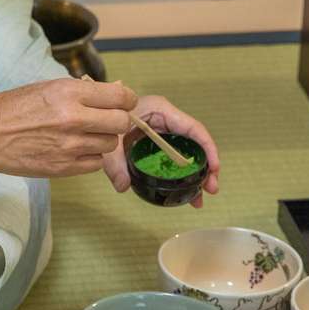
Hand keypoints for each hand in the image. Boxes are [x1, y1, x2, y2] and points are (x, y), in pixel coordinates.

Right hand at [0, 78, 137, 178]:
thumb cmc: (13, 107)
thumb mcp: (48, 87)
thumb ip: (82, 92)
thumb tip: (116, 93)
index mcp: (70, 93)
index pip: (120, 96)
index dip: (126, 99)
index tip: (122, 102)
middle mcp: (74, 119)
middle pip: (121, 122)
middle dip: (117, 120)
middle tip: (104, 120)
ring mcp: (70, 146)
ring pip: (110, 145)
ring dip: (102, 140)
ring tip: (83, 135)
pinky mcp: (64, 168)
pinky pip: (95, 164)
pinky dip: (90, 157)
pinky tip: (75, 149)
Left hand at [100, 95, 221, 205]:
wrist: (94, 113)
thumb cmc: (104, 118)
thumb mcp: (109, 142)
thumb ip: (115, 164)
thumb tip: (123, 187)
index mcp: (160, 110)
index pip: (193, 128)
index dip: (208, 148)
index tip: (214, 169)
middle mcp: (166, 118)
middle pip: (195, 143)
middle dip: (206, 167)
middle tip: (211, 190)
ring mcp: (163, 130)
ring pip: (187, 152)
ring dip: (196, 174)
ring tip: (198, 199)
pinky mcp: (157, 140)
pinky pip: (175, 156)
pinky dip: (181, 173)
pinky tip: (183, 192)